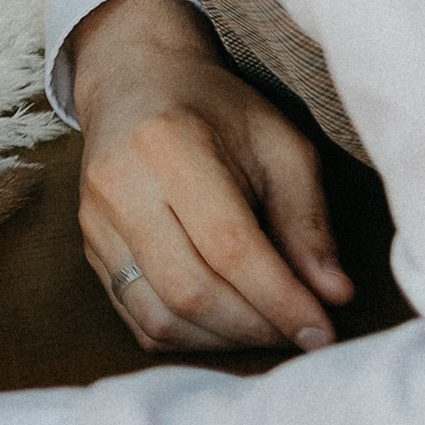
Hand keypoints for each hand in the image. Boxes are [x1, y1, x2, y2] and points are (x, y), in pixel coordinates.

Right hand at [71, 0, 351, 354]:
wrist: (135, 82)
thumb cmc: (217, 110)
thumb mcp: (280, 145)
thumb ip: (308, 220)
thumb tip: (334, 294)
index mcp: (169, 146)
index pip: (229, 247)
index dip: (281, 299)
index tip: (323, 331)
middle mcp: (120, 187)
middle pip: (190, 291)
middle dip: (256, 328)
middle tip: (302, 334)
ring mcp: (96, 223)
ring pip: (159, 317)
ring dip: (224, 342)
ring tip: (268, 330)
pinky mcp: (90, 249)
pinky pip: (137, 319)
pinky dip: (189, 339)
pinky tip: (226, 325)